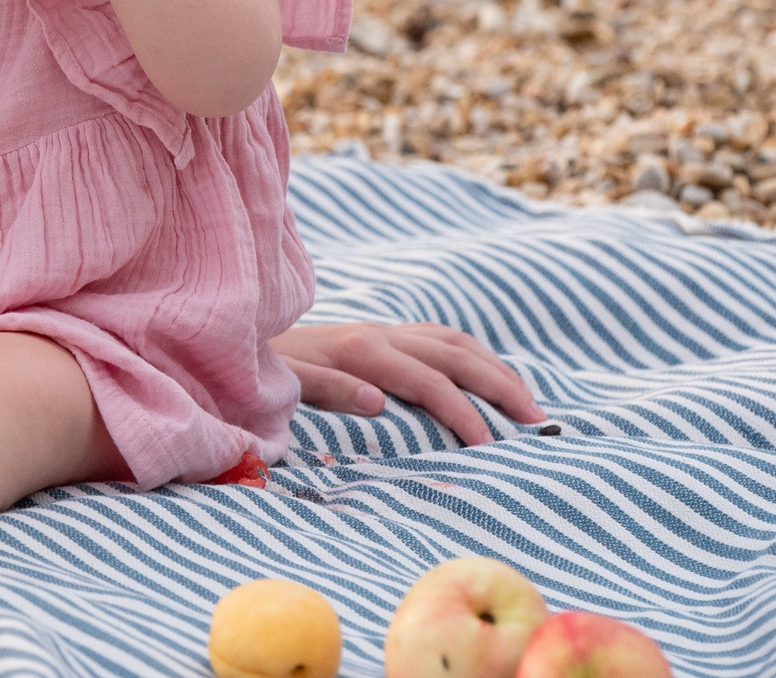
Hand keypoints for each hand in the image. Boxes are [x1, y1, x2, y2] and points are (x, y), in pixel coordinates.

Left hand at [273, 321, 546, 445]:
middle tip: (537, 422)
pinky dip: (473, 355)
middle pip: (455, 356)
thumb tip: (378, 402)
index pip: (429, 381)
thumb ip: (327, 389)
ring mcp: (383, 330)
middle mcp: (378, 334)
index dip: (462, 412)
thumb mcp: (282, 384)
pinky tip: (490, 375)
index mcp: (360, 350)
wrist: (238, 334)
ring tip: (528, 403)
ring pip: (454, 342)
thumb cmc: (261, 368)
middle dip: (500, 387)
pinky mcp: (381, 334)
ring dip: (495, 368)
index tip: (489, 446)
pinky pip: (439, 338)